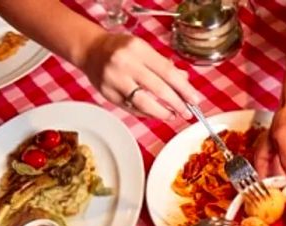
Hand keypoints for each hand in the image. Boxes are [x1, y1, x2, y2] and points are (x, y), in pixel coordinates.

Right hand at [83, 33, 199, 119]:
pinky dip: (147, 114)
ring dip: (162, 113)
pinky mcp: (107, 95)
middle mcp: (125, 64)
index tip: (195, 99)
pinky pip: (132, 108)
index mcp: (138, 49)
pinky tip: (156, 114)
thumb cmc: (120, 49)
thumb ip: (163, 65)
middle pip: (158, 89)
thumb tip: (184, 81)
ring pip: (144, 103)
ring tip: (172, 116)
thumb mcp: (143, 49)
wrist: (90, 50)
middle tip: (187, 112)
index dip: (184, 88)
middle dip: (176, 103)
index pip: (167, 72)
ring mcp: (114, 81)